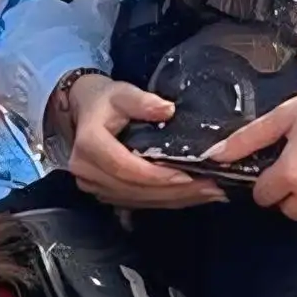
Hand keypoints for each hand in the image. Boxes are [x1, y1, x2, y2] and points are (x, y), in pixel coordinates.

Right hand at [64, 73, 224, 211]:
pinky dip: (167, 201)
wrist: (85, 113)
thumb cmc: (106, 102)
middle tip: (211, 188)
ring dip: (175, 200)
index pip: (125, 167)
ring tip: (209, 193)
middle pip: (134, 189)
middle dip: (175, 191)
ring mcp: (93, 187)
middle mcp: (86, 172)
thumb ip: (143, 101)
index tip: (188, 175)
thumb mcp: (123, 93)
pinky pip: (138, 203)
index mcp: (89, 146)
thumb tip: (167, 109)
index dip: (157, 175)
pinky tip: (193, 197)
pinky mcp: (105, 195)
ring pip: (138, 200)